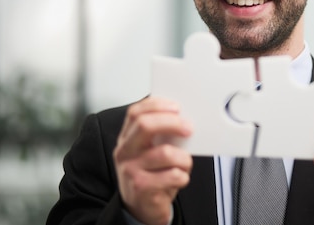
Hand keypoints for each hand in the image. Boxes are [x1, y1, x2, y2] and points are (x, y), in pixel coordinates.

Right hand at [113, 97, 192, 224]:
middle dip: (172, 123)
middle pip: (145, 126)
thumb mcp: (150, 151)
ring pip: (165, 153)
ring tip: (184, 164)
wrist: (141, 208)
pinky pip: (172, 175)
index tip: (176, 107)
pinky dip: (183, 176)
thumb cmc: (151, 175)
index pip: (135, 113)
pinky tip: (179, 179)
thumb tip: (183, 118)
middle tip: (189, 128)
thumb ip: (160, 134)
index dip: (157, 105)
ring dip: (183, 158)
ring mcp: (130, 170)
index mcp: (127, 138)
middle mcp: (125, 152)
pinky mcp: (141, 187)